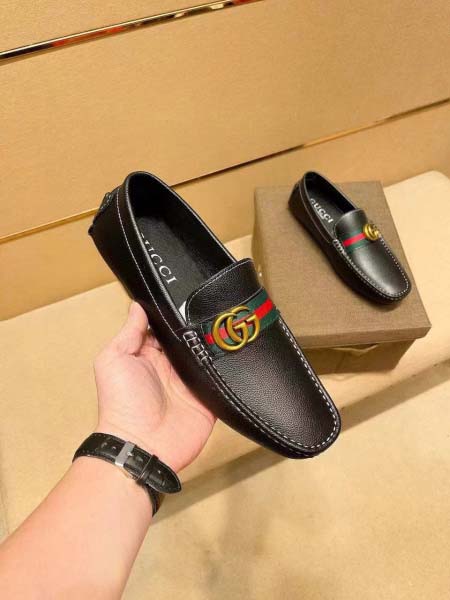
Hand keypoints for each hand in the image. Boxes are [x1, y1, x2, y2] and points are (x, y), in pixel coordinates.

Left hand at [93, 302, 215, 471]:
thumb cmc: (121, 404)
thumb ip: (129, 333)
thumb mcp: (114, 360)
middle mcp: (171, 368)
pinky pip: (221, 380)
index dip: (174, 314)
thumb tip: (137, 306)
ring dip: (215, 345)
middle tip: (212, 306)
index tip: (187, 295)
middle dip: (199, 326)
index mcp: (148, 356)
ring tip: (228, 323)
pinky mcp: (208, 399)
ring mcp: (190, 383)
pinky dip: (228, 369)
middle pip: (189, 340)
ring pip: (208, 356)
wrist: (143, 445)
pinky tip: (236, 350)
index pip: (165, 329)